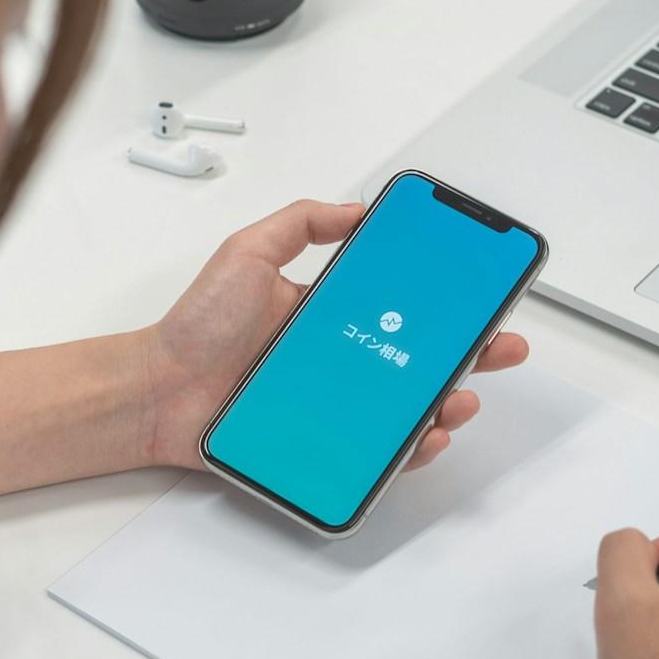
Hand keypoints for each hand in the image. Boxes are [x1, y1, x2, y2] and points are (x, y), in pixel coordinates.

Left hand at [137, 198, 528, 470]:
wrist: (158, 391)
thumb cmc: (195, 327)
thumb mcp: (248, 252)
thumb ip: (300, 222)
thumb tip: (357, 208)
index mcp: (329, 310)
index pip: (402, 299)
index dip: (445, 296)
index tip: (479, 286)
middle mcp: (340, 356)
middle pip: (421, 355)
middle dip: (471, 350)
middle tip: (500, 344)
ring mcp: (337, 402)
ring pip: (410, 404)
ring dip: (448, 399)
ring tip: (460, 393)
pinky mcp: (325, 442)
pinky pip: (380, 449)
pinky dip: (411, 446)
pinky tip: (426, 434)